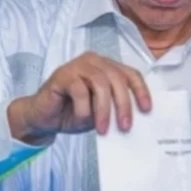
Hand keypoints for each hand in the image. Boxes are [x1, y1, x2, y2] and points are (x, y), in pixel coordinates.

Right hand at [8, 52, 151, 142]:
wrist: (44, 118)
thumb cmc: (73, 113)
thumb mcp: (100, 113)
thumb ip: (114, 109)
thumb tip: (134, 118)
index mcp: (107, 68)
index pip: (130, 74)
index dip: (140, 91)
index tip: (147, 109)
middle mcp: (94, 62)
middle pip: (117, 78)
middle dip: (123, 104)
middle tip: (125, 126)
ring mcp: (78, 65)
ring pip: (100, 83)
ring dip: (104, 109)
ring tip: (103, 129)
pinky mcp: (63, 74)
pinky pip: (79, 90)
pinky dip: (83, 108)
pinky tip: (81, 119)